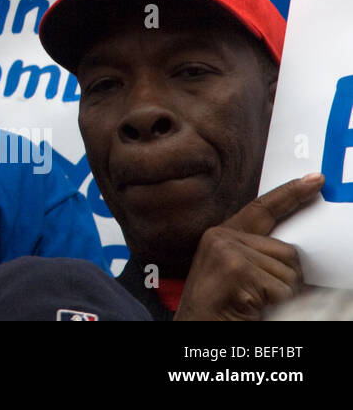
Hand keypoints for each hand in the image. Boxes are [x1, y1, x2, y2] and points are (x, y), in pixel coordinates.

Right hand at [175, 174, 322, 320]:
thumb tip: (295, 256)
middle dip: (287, 279)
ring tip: (251, 304)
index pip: (261, 209)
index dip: (291, 194)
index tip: (316, 180)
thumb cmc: (219, 310)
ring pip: (288, 271)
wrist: (194, 331)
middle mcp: (220, 237)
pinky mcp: (234, 268)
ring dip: (280, 295)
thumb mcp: (237, 276)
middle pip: (287, 250)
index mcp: (221, 237)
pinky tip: (248, 307)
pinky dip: (274, 305)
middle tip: (260, 298)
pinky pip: (280, 288)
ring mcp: (225, 251)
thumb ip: (258, 257)